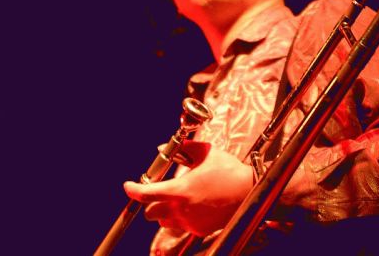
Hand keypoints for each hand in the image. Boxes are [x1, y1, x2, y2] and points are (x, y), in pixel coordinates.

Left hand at [124, 140, 252, 236]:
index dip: (133, 190)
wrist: (250, 191)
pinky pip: (181, 226)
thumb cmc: (228, 170)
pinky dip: (181, 217)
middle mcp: (182, 210)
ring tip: (177, 198)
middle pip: (150, 213)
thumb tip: (162, 147)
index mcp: (180, 190)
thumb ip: (182, 149)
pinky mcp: (200, 230)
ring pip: (164, 222)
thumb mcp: (206, 152)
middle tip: (159, 189)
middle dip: (150, 201)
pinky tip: (193, 205)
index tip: (128, 185)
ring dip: (164, 211)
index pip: (146, 194)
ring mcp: (191, 222)